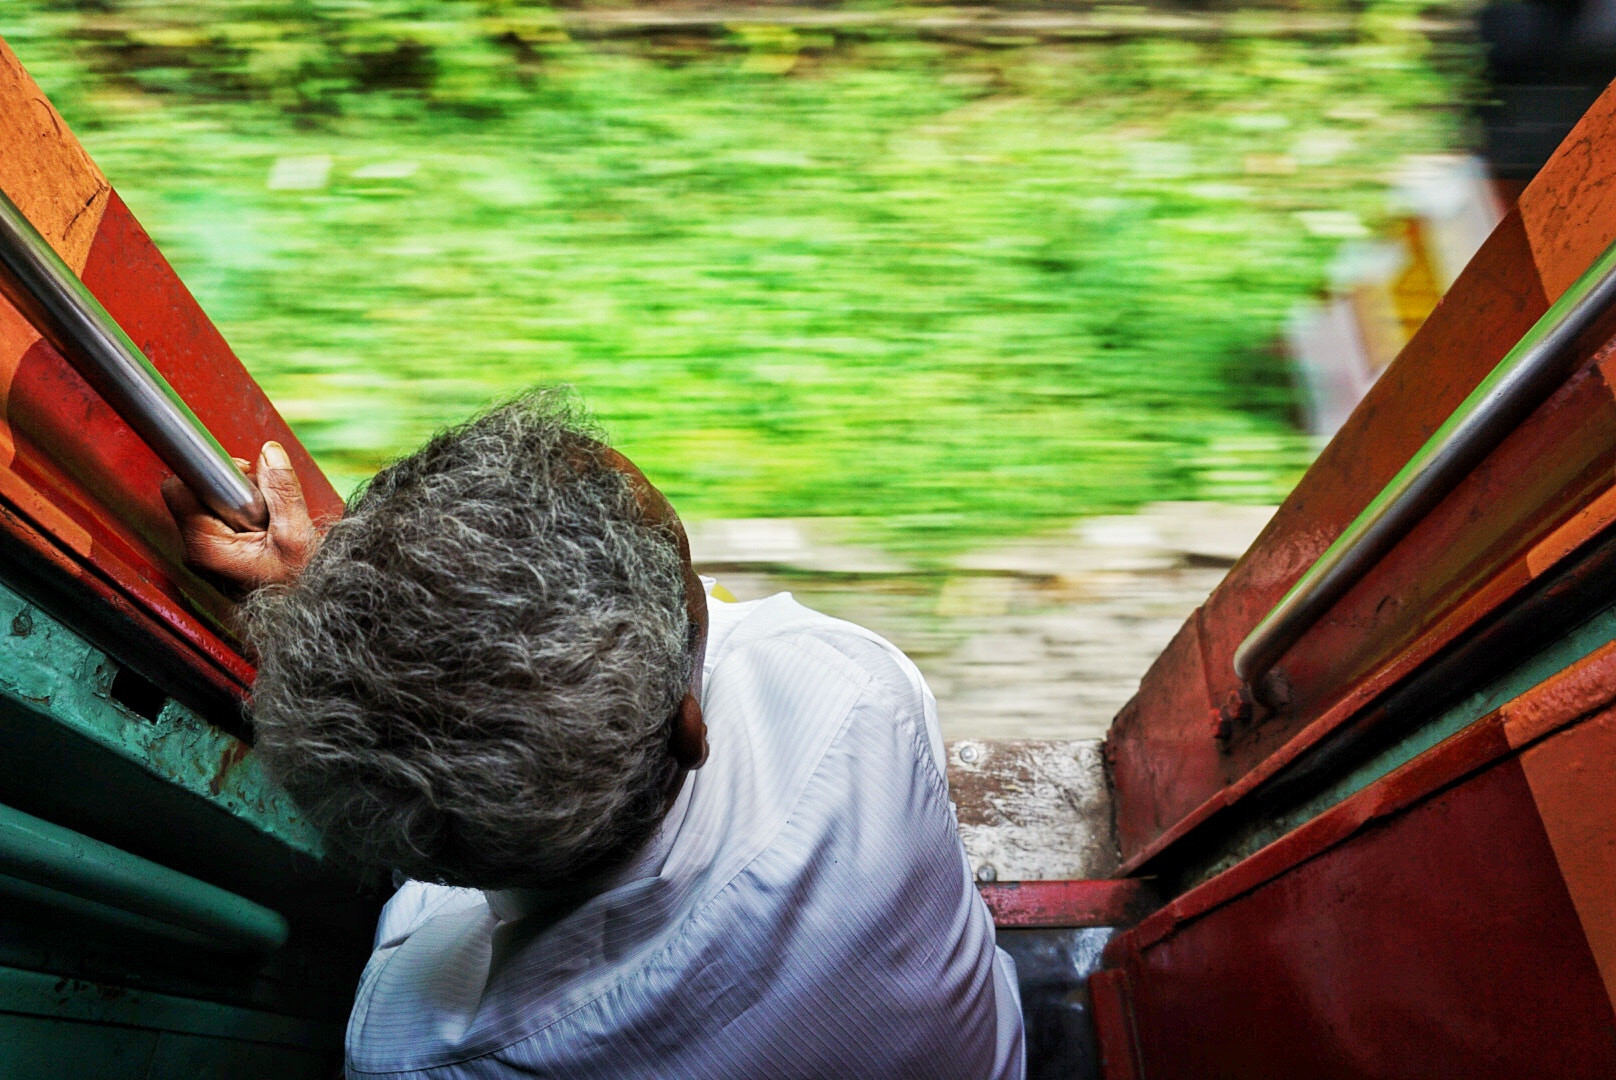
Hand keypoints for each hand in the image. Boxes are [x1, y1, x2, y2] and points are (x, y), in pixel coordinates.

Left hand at [162, 441, 319, 590]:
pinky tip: (264, 531)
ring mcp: (204, 551)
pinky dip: (246, 514)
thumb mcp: (296, 535)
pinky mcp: (215, 550)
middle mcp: (196, 550)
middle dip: (236, 489)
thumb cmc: (298, 587)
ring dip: (244, 502)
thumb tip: (269, 453)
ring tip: (268, 527)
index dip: (215, 474)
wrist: (305, 613)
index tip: (246, 479)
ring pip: (213, 502)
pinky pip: (223, 515)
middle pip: (199, 492)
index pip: (181, 489)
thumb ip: (282, 490)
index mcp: (205, 547)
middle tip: (266, 512)